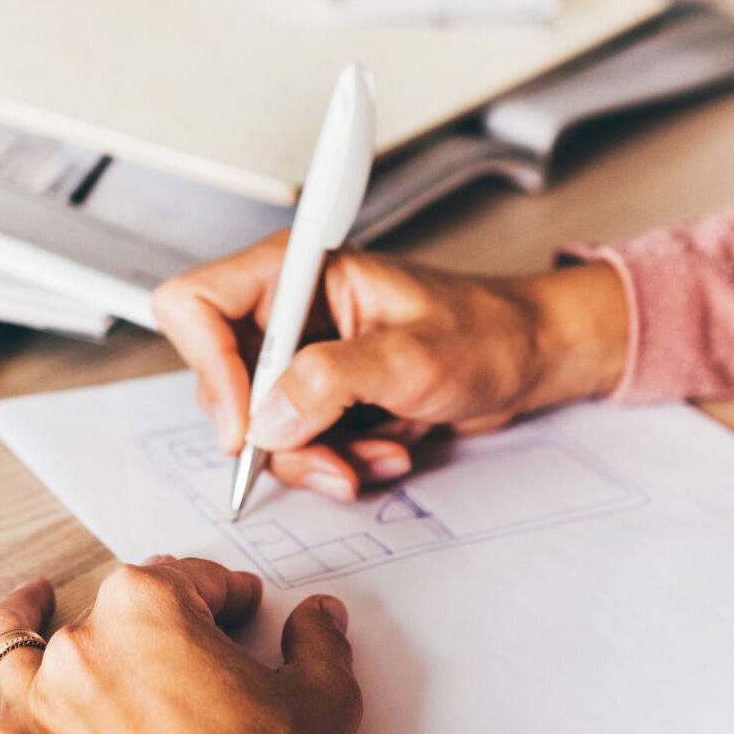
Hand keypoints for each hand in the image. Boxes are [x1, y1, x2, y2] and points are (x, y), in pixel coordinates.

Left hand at [0, 559, 360, 733]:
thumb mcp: (320, 696)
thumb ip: (315, 640)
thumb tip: (317, 616)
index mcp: (152, 606)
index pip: (183, 581)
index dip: (217, 598)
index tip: (233, 616)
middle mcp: (85, 641)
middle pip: (99, 612)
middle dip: (137, 625)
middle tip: (167, 659)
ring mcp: (36, 702)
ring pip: (11, 645)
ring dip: (20, 623)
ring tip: (28, 613)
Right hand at [152, 239, 629, 497]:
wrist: (537, 359)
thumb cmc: (490, 332)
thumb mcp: (412, 357)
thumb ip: (332, 381)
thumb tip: (266, 419)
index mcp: (298, 272)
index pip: (196, 304)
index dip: (208, 367)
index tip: (246, 425)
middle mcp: (290, 311)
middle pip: (222, 381)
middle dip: (277, 434)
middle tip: (329, 458)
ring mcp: (304, 355)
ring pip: (261, 426)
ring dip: (316, 456)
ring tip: (378, 454)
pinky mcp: (325, 394)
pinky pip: (298, 443)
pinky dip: (338, 460)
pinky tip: (388, 449)